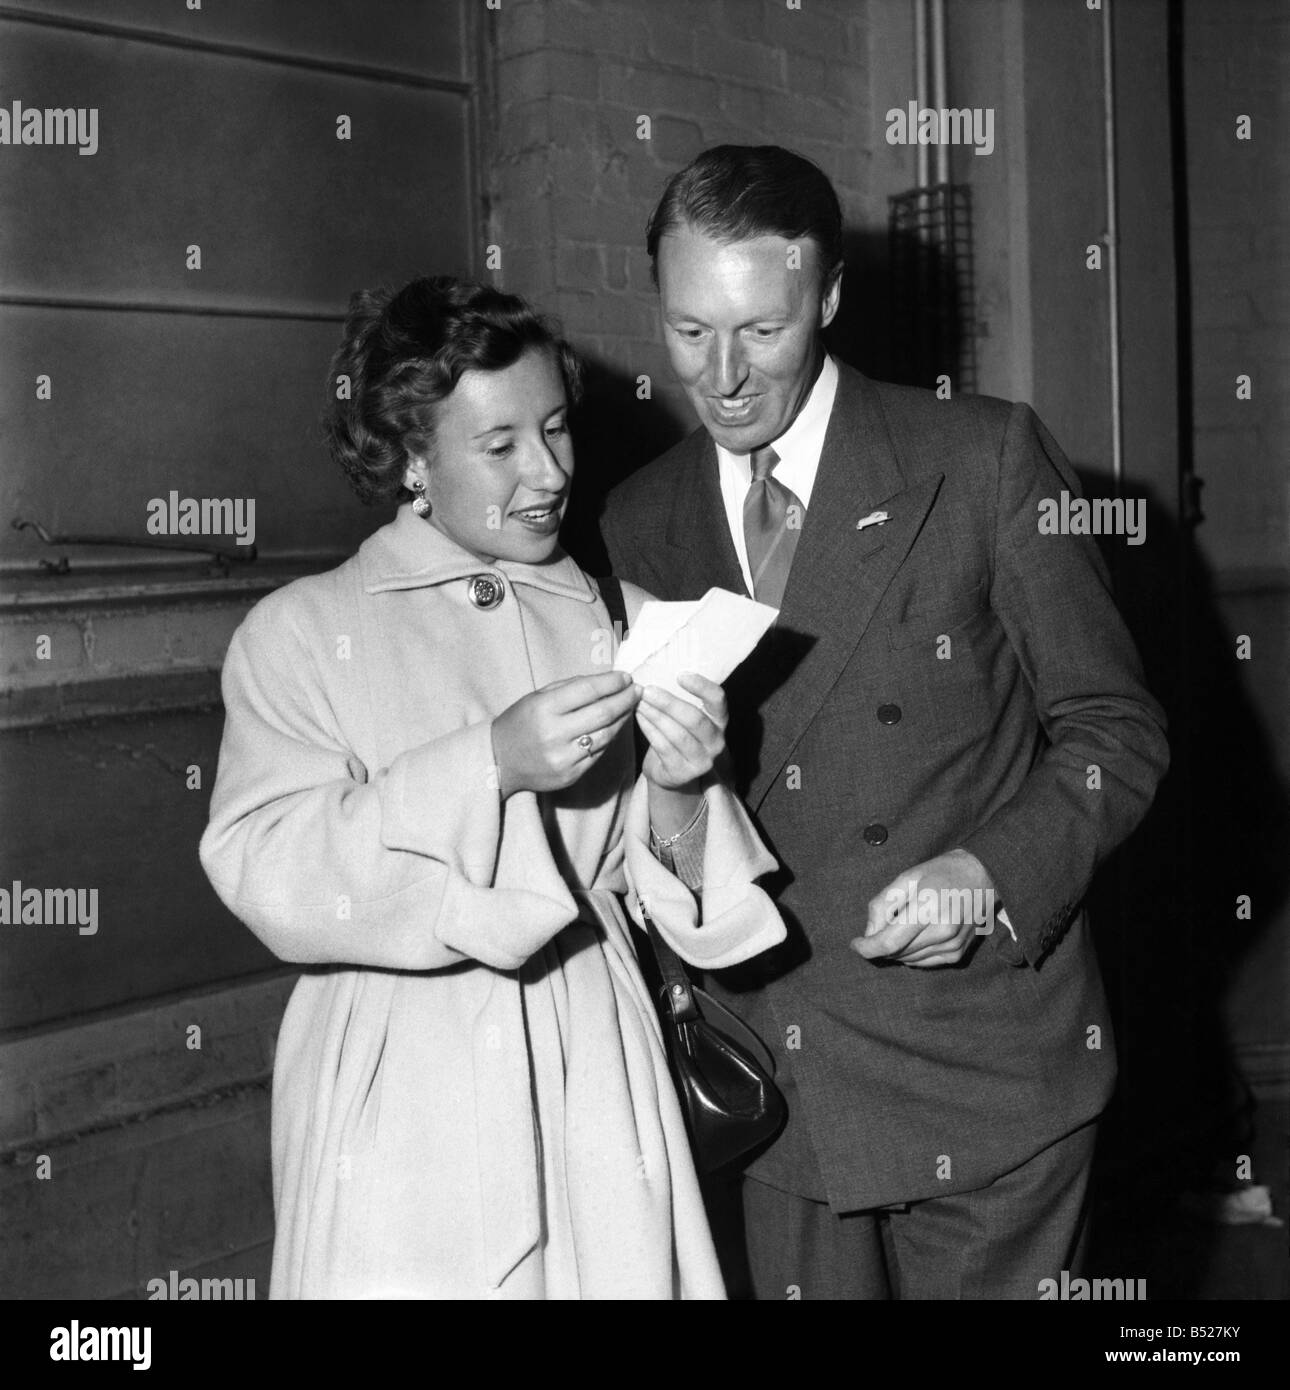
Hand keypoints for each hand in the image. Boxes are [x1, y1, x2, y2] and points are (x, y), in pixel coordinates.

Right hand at [491, 671, 639, 797]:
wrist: (498, 761)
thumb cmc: (520, 722)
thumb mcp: (537, 697)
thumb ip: (571, 687)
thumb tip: (607, 680)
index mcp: (544, 708)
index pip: (588, 691)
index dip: (612, 682)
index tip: (626, 677)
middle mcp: (554, 734)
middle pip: (603, 713)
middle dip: (625, 699)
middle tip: (637, 690)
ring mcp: (563, 758)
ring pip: (606, 735)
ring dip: (623, 719)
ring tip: (630, 706)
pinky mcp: (570, 775)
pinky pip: (599, 753)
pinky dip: (610, 737)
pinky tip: (615, 726)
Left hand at [636, 673, 726, 791]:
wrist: (673, 774)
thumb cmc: (677, 736)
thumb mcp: (685, 717)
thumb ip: (679, 698)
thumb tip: (654, 672)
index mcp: (719, 721)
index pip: (718, 700)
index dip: (702, 686)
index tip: (680, 675)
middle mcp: (716, 741)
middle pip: (694, 718)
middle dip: (668, 703)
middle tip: (647, 690)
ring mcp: (701, 760)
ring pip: (677, 734)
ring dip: (655, 715)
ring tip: (638, 702)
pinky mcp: (682, 773)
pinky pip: (663, 747)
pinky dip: (649, 730)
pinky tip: (639, 717)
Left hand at [852, 849, 995, 967]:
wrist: (983, 875)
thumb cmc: (941, 872)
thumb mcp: (906, 878)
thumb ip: (883, 904)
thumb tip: (869, 933)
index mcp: (928, 907)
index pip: (889, 942)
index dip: (867, 948)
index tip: (855, 944)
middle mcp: (943, 931)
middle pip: (897, 952)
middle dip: (881, 944)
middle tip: (884, 922)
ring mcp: (953, 945)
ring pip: (908, 960)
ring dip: (897, 949)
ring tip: (905, 923)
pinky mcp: (958, 953)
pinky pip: (923, 962)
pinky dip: (912, 952)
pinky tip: (917, 933)